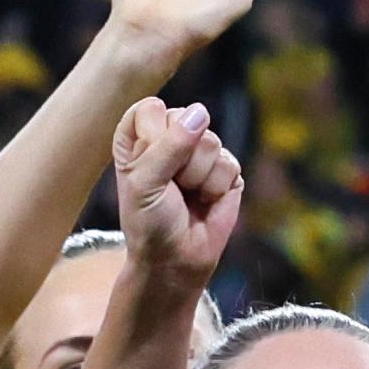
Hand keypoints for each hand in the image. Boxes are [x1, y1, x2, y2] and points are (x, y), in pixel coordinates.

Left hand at [110, 96, 243, 284]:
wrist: (175, 260)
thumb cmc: (149, 221)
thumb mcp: (144, 182)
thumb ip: (168, 145)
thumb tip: (201, 113)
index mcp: (140, 135)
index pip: (151, 108)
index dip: (151, 138)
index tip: (144, 169)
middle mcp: (171, 137)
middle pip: (185, 119)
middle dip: (178, 160)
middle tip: (169, 188)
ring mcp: (201, 152)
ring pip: (210, 142)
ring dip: (197, 177)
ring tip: (187, 195)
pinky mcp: (226, 169)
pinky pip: (228, 163)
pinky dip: (216, 188)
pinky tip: (206, 201)